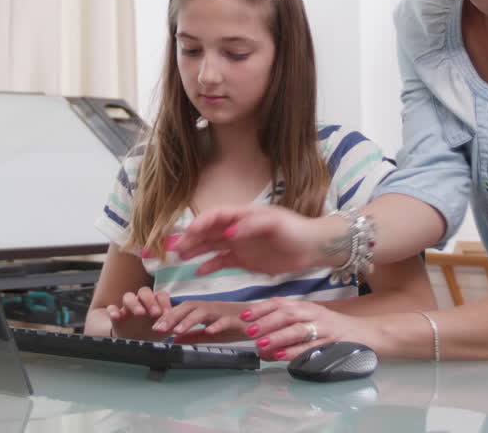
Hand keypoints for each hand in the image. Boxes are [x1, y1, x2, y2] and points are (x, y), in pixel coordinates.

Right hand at [105, 286, 171, 340]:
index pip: (160, 295)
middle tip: (155, 313)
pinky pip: (112, 308)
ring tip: (139, 313)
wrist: (137, 341)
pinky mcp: (117, 316)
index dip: (164, 302)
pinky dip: (113, 311)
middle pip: (144, 292)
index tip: (166, 313)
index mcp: (155, 303)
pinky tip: (116, 316)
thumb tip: (181, 324)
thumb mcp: (164, 329)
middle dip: (150, 301)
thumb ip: (172, 324)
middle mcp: (141, 302)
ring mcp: (128, 308)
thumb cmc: (153, 331)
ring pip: (128, 297)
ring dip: (134, 303)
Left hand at [149, 300, 249, 342]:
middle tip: (158, 329)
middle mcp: (210, 307)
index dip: (167, 317)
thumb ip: (194, 336)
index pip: (181, 310)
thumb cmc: (233, 325)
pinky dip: (217, 325)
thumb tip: (175, 340)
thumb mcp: (210, 333)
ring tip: (177, 330)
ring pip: (202, 312)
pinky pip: (225, 320)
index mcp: (202, 309)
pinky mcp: (236, 318)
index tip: (154, 328)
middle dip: (172, 317)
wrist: (259, 320)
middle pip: (187, 307)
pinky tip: (209, 331)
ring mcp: (222, 311)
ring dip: (189, 320)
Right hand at [173, 204, 331, 275]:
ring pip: (212, 247)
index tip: (189, 233)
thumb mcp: (275, 224)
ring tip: (180, 258)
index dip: (201, 223)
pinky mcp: (245, 260)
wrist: (312, 248)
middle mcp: (237, 228)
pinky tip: (198, 272)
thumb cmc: (295, 229)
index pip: (216, 216)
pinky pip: (223, 262)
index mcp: (243, 214)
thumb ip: (251, 226)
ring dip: (196, 251)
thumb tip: (228, 233)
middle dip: (191, 239)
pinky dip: (210, 266)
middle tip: (175, 249)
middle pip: (209, 232)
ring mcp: (239, 245)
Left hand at [240, 297, 379, 361]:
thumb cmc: (332, 328)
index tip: (244, 315)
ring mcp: (323, 328)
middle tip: (249, 331)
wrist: (366, 334)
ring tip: (261, 345)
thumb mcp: (310, 319)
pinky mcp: (332, 343)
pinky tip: (281, 356)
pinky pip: (311, 348)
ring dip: (277, 337)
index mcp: (305, 306)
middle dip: (266, 322)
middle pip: (287, 313)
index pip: (280, 303)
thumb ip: (287, 325)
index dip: (260, 308)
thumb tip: (260, 337)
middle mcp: (313, 314)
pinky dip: (294, 352)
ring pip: (298, 330)